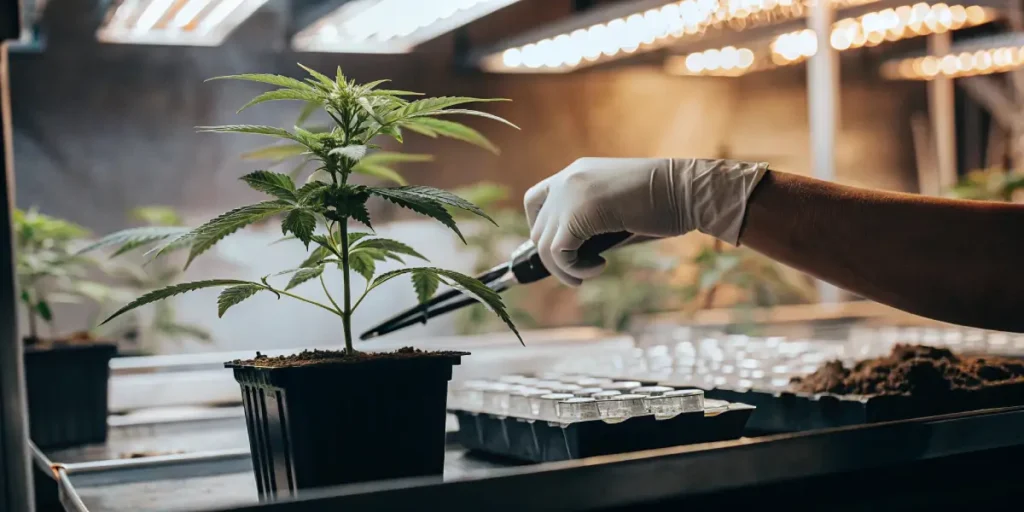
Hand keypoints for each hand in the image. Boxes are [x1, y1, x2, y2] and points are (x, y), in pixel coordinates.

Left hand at [524, 158, 766, 285]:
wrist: (687, 189)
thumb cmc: (664, 201)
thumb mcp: (617, 205)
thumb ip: (590, 220)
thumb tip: (569, 256)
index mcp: (576, 172)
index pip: (535, 201)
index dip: (541, 230)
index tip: (562, 249)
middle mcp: (567, 179)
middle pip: (538, 228)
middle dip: (556, 257)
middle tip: (583, 268)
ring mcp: (571, 195)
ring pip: (545, 245)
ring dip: (566, 268)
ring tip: (592, 271)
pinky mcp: (581, 214)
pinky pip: (559, 253)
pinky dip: (574, 269)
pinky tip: (599, 266)